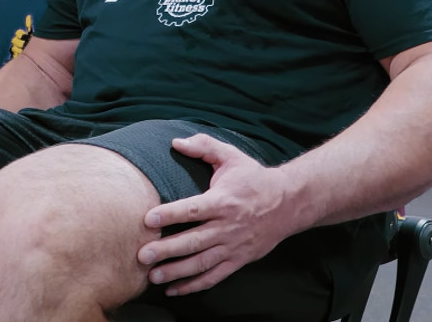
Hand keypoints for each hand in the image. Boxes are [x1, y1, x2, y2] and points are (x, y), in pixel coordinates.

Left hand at [137, 134, 295, 295]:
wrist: (289, 202)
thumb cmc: (254, 178)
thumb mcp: (231, 156)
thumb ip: (204, 146)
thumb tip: (176, 142)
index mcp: (223, 200)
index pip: (193, 209)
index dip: (170, 214)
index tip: (148, 219)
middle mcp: (227, 226)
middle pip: (194, 240)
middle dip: (167, 249)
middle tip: (142, 255)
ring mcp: (233, 246)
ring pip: (202, 262)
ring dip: (176, 271)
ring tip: (152, 275)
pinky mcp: (239, 260)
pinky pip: (214, 276)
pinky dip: (194, 285)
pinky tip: (174, 289)